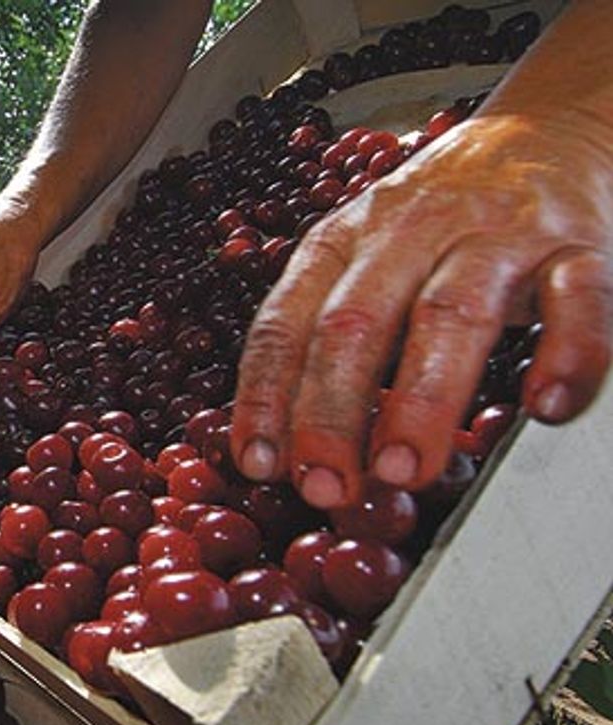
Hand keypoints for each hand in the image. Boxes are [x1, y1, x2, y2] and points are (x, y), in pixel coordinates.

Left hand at [232, 113, 612, 507]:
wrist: (547, 126)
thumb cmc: (439, 215)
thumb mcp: (362, 255)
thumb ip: (326, 333)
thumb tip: (281, 445)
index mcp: (342, 240)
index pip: (285, 321)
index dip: (264, 395)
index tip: (259, 463)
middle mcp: (410, 232)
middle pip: (356, 323)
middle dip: (332, 412)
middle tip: (328, 485)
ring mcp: (495, 236)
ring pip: (451, 315)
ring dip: (422, 400)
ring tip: (402, 469)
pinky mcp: (578, 244)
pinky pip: (578, 300)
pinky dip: (567, 354)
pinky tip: (546, 406)